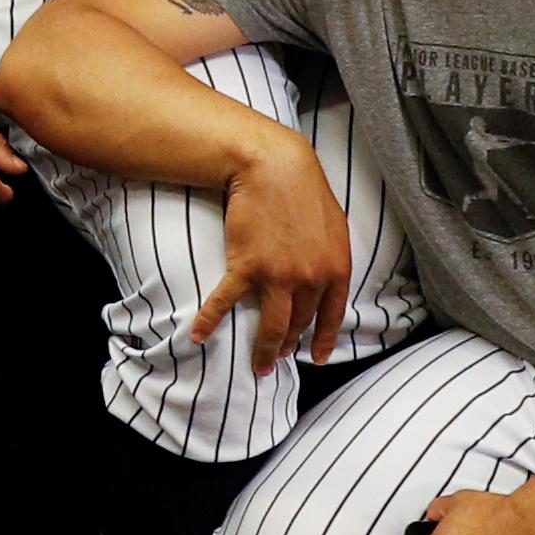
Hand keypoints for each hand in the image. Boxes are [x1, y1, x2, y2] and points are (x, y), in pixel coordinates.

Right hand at [193, 139, 354, 374]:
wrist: (273, 167)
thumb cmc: (304, 190)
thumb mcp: (333, 225)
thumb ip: (330, 255)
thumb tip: (323, 276)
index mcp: (336, 268)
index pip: (332, 315)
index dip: (324, 340)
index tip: (316, 358)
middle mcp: (310, 279)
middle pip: (299, 323)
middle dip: (289, 346)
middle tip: (278, 359)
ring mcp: (278, 276)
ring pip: (273, 327)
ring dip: (265, 351)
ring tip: (259, 367)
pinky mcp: (246, 267)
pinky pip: (225, 303)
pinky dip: (210, 321)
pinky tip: (198, 335)